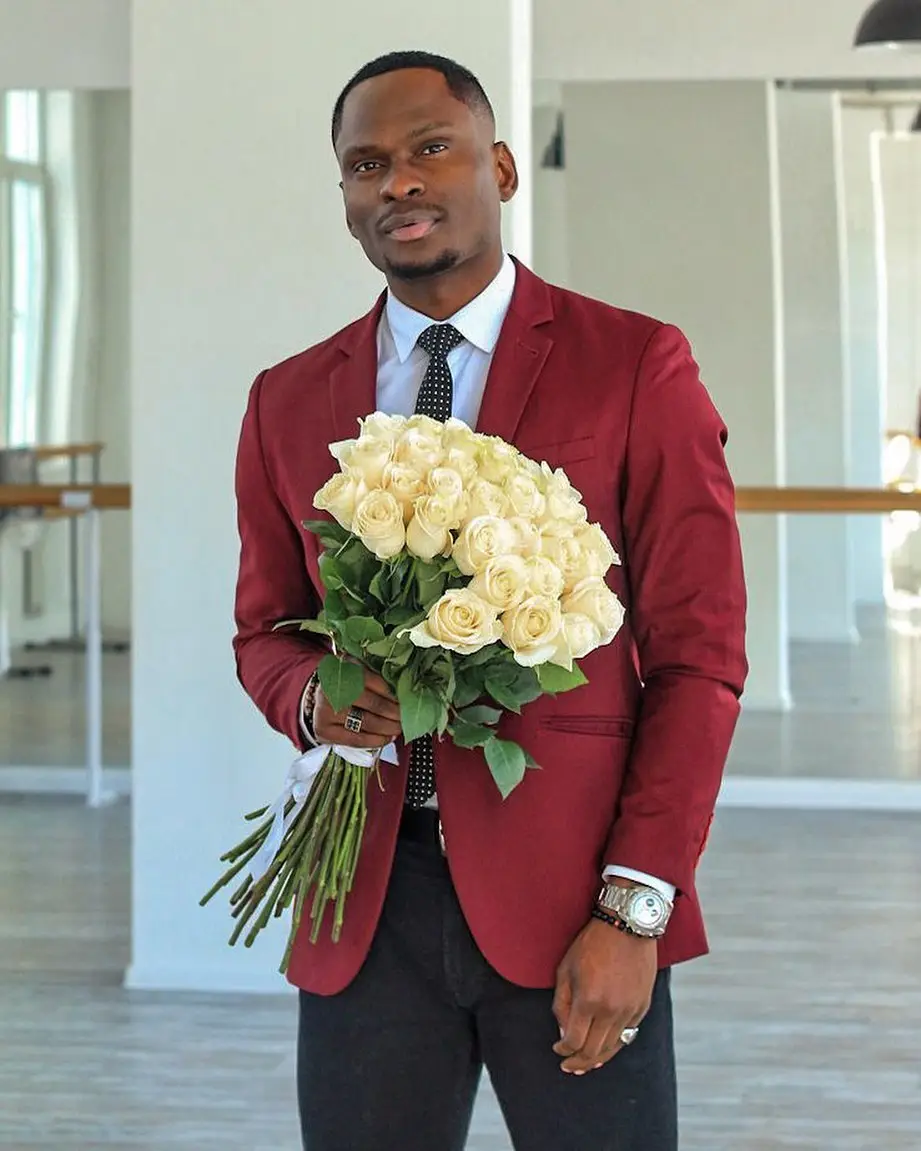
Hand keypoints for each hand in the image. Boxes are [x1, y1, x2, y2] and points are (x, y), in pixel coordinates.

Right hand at [312, 669, 401, 748]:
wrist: (316, 700)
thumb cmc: (343, 685)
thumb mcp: (355, 671)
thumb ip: (374, 675)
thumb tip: (400, 688)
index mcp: (341, 671)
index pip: (374, 682)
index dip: (392, 693)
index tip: (405, 699)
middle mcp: (331, 691)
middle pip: (372, 704)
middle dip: (394, 712)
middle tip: (406, 716)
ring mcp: (325, 713)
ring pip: (366, 723)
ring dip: (388, 727)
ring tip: (399, 727)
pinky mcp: (324, 732)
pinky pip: (356, 740)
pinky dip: (376, 740)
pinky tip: (387, 738)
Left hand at [552, 917, 656, 1074]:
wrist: (628, 925)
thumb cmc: (592, 943)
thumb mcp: (566, 968)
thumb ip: (562, 1004)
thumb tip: (564, 1032)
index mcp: (588, 1000)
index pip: (574, 1041)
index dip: (563, 1050)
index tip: (557, 1050)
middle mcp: (611, 1010)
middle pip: (593, 1051)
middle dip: (578, 1062)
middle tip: (568, 1066)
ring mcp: (630, 1010)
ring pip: (612, 1047)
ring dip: (597, 1058)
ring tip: (586, 1064)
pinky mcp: (642, 1006)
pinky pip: (628, 1034)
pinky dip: (615, 1044)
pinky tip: (606, 1047)